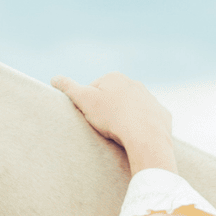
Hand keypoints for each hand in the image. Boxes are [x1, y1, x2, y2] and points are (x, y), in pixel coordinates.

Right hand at [51, 72, 176, 175]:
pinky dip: (140, 127)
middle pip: (112, 98)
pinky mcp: (160, 114)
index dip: (87, 105)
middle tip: (101, 128)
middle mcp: (134, 83)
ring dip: (123, 119)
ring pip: (130, 109)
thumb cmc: (112, 117)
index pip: (93, 90)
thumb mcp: (84, 101)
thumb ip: (69, 88)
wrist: (146, 135)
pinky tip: (134, 137)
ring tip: (117, 134)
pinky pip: (146, 120)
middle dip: (106, 111)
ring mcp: (149, 98)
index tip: (88, 118)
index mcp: (114, 78)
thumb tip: (55, 78)